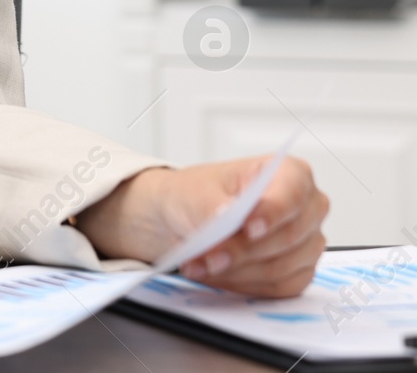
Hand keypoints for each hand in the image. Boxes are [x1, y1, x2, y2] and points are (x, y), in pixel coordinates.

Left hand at [75, 155, 328, 297]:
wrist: (160, 223)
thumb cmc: (174, 199)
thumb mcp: (184, 195)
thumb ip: (210, 205)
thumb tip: (230, 219)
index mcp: (282, 172)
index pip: (294, 190)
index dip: (272, 209)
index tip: (244, 222)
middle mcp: (299, 205)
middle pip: (291, 234)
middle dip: (242, 248)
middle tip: (202, 254)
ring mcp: (299, 240)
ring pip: (287, 264)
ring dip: (239, 270)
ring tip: (201, 261)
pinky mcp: (290, 270)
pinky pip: (282, 288)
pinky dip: (247, 286)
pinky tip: (218, 273)